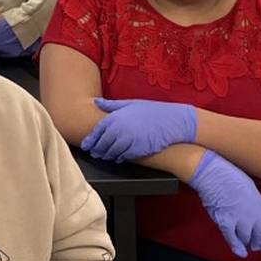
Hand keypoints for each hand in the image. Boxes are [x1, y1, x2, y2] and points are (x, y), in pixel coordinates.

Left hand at [80, 98, 196, 161]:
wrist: (174, 122)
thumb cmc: (153, 111)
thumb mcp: (131, 103)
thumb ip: (112, 105)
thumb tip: (96, 102)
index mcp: (116, 117)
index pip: (97, 131)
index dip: (90, 139)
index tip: (86, 145)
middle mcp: (120, 129)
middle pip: (102, 143)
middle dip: (96, 149)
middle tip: (93, 153)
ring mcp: (128, 140)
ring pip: (111, 151)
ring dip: (106, 155)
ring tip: (103, 156)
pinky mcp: (137, 149)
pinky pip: (123, 156)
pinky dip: (118, 158)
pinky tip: (117, 158)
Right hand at [188, 150, 260, 257]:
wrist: (215, 175)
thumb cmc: (232, 178)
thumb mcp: (253, 190)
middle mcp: (255, 217)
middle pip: (259, 235)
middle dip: (258, 242)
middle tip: (256, 247)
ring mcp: (241, 221)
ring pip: (246, 238)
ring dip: (246, 242)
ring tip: (245, 244)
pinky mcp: (226, 223)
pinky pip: (232, 238)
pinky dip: (236, 247)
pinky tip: (240, 253)